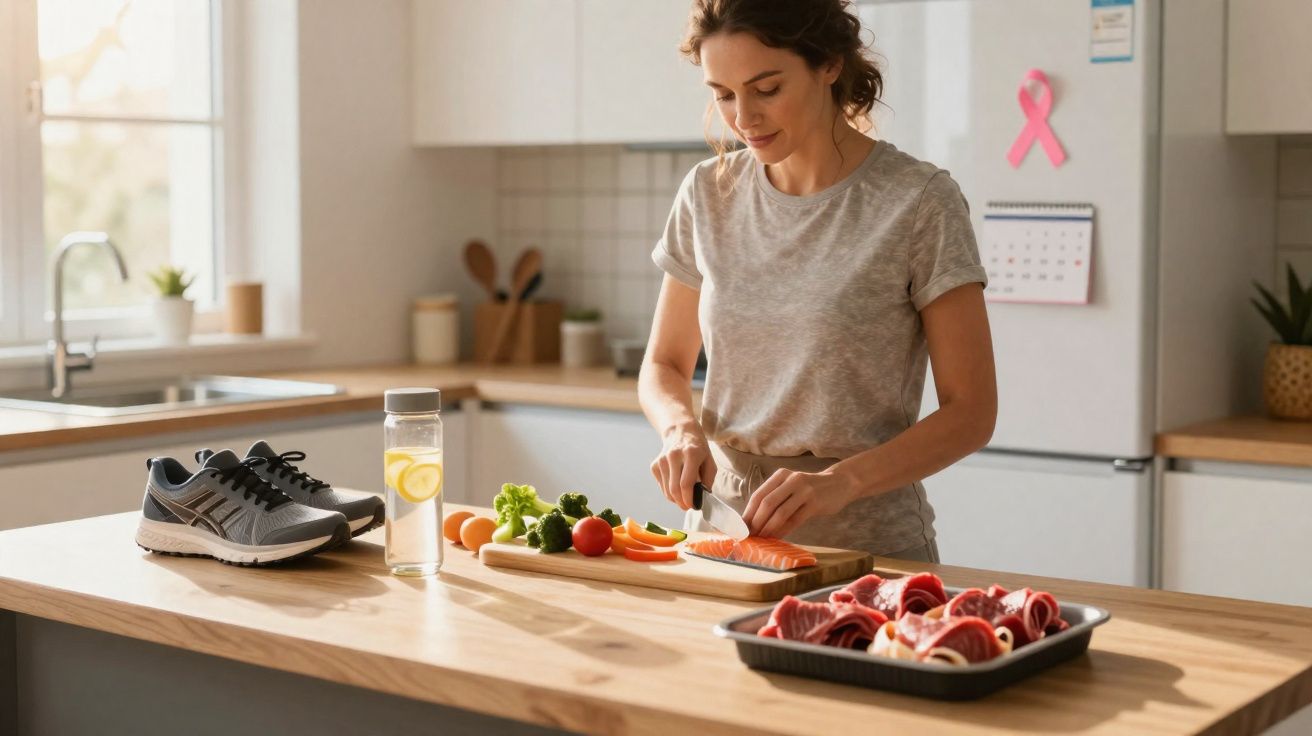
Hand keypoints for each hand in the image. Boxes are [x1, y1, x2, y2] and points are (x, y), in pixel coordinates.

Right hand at [651, 426, 716, 510]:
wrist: (680, 431)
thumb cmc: (697, 448)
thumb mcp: (709, 460)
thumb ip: (708, 479)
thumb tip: (701, 497)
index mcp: (690, 454)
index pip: (686, 484)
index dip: (689, 499)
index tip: (693, 505)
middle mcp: (674, 456)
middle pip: (674, 489)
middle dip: (682, 502)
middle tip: (688, 506)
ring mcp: (662, 460)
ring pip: (667, 490)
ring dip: (675, 499)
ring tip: (684, 497)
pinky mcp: (655, 465)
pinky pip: (662, 486)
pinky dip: (669, 492)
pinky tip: (676, 486)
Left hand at [742, 468, 858, 538]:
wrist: (840, 483)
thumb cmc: (810, 489)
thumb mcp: (791, 485)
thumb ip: (775, 497)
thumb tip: (753, 520)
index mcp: (781, 475)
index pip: (759, 495)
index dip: (748, 513)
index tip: (741, 527)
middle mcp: (791, 480)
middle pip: (767, 503)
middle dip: (756, 522)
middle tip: (750, 536)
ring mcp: (804, 491)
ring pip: (780, 513)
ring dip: (769, 528)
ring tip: (762, 538)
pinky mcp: (815, 503)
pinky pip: (795, 520)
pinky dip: (784, 531)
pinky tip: (778, 538)